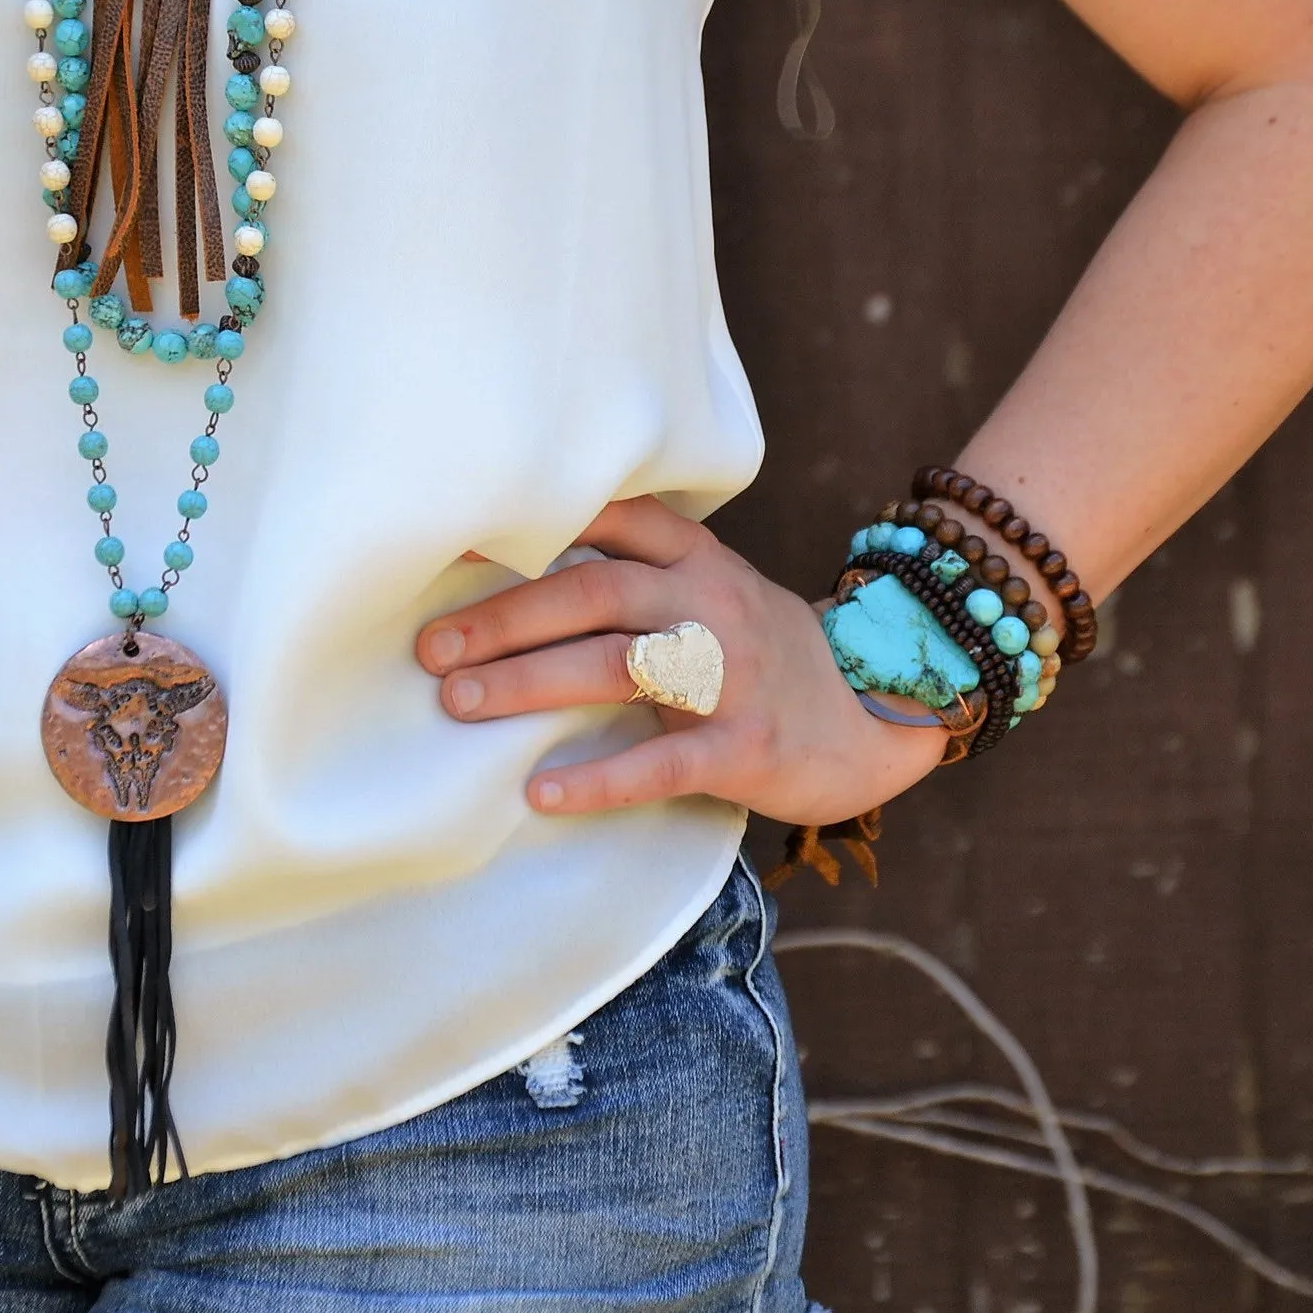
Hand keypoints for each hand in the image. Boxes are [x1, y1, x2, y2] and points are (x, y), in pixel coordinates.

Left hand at [415, 498, 948, 825]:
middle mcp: (712, 603)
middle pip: (595, 592)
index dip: (530, 527)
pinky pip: (664, 762)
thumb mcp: (711, 593)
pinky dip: (599, 778)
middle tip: (432, 648)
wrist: (880, 711)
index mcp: (697, 560)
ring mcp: (733, 674)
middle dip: (506, 618)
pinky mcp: (748, 747)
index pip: (610, 520)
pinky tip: (542, 792)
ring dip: (529, 681)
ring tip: (459, 702)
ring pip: (618, 665)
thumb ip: (636, 579)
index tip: (452, 544)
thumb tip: (509, 582)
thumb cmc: (765, 656)